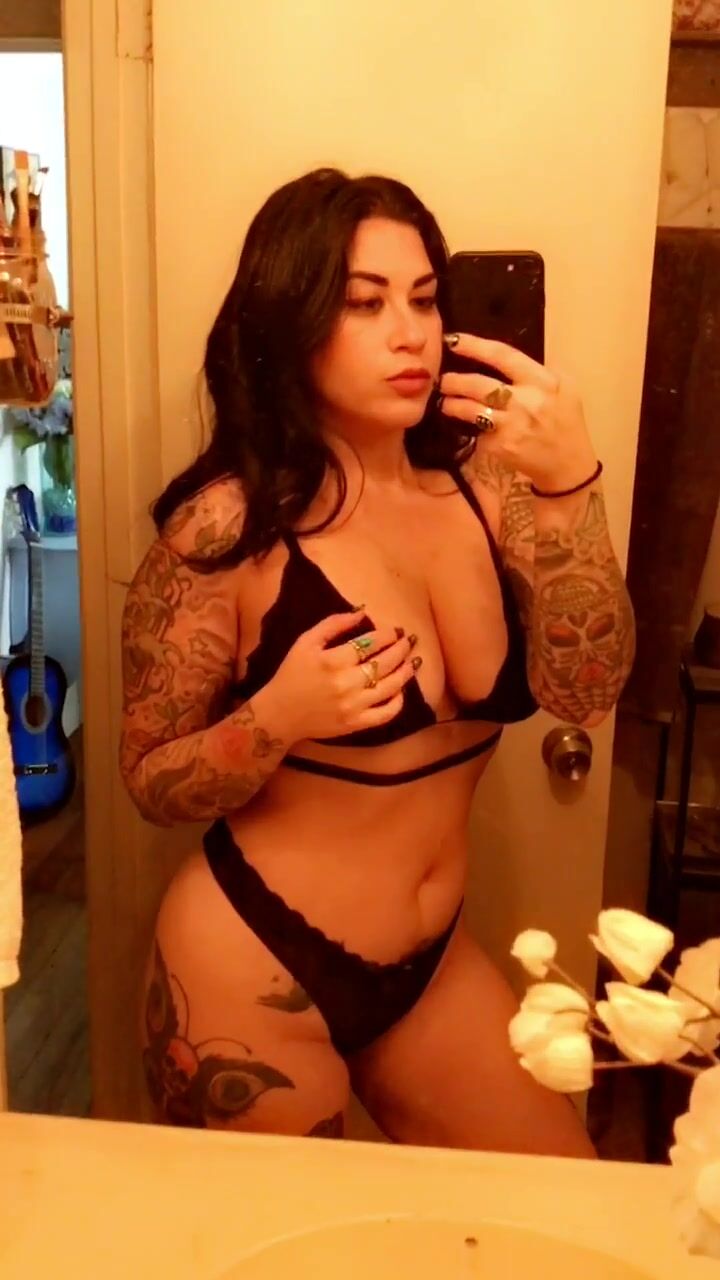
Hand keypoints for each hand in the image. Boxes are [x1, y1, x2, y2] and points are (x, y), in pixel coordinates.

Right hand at [268, 611, 419, 742]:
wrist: (280, 714)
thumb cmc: (292, 674)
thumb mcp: (305, 642)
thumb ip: (333, 624)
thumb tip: (362, 612)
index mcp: (333, 660)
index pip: (370, 644)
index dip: (387, 635)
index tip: (396, 630)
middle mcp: (346, 683)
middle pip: (384, 663)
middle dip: (401, 649)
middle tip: (410, 641)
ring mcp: (353, 706)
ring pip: (390, 687)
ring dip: (406, 672)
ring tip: (413, 662)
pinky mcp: (356, 724)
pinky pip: (385, 714)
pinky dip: (398, 702)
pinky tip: (400, 691)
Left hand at [439, 334, 597, 491]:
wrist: (567, 464)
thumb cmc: (566, 422)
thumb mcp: (565, 387)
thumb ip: (540, 370)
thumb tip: (509, 358)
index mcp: (541, 381)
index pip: (502, 355)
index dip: (473, 346)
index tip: (452, 341)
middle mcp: (525, 401)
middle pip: (477, 384)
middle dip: (454, 380)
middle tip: (442, 380)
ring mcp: (510, 426)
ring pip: (470, 410)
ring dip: (451, 405)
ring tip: (445, 403)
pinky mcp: (500, 447)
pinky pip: (477, 434)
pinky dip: (471, 430)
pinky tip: (469, 429)